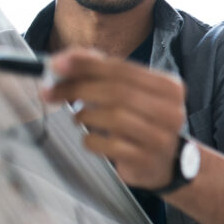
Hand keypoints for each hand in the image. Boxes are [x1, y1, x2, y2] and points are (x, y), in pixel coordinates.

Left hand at [43, 48, 186, 190]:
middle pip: (118, 92)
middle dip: (78, 88)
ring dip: (85, 115)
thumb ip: (100, 71)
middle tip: (52, 91)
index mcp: (169, 87)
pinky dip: (91, 140)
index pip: (123, 69)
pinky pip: (110, 146)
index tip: (56, 65)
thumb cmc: (141, 121)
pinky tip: (91, 138)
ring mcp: (161, 137)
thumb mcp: (129, 91)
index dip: (87, 65)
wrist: (163, 163)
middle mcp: (171, 111)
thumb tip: (64, 61)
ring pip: (115, 117)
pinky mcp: (146, 160)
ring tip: (79, 116)